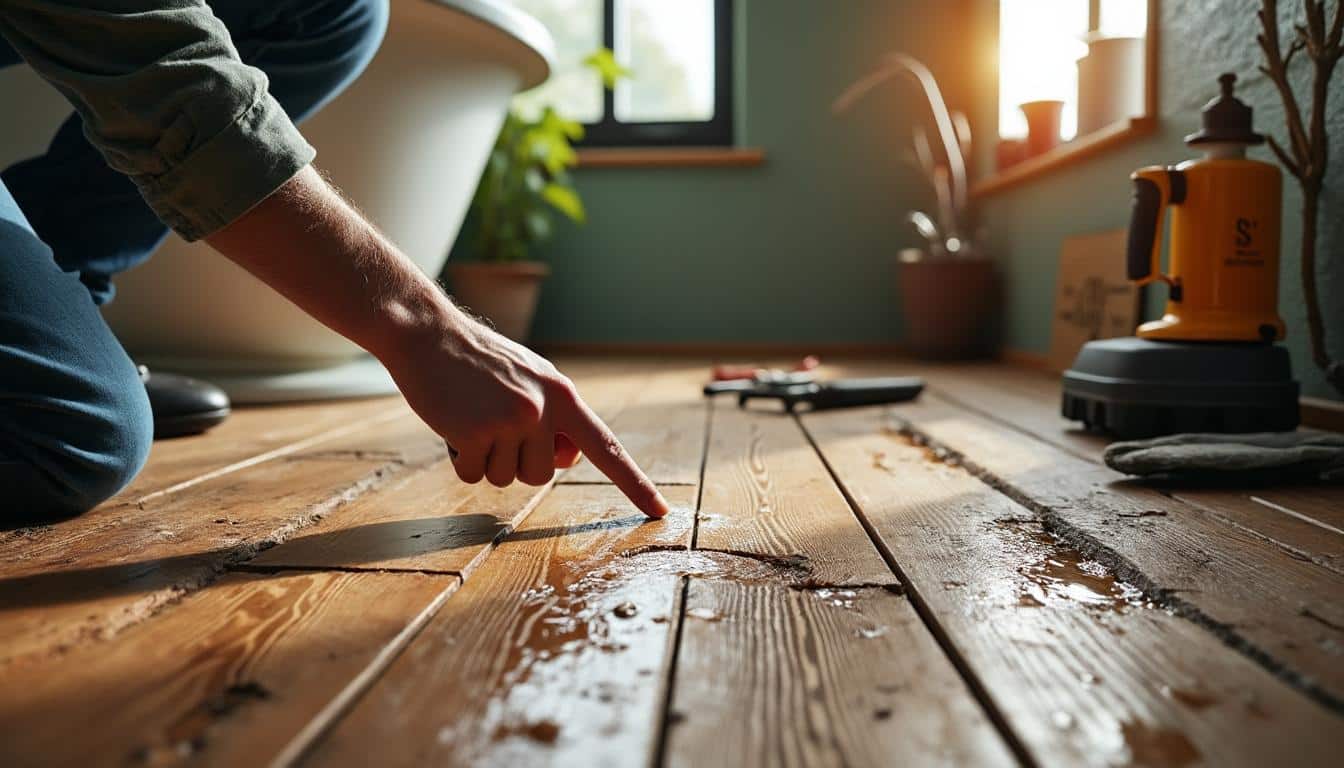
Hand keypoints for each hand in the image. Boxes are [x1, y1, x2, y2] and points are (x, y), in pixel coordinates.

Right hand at [384, 310, 669, 518]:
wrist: (428, 333)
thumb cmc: (478, 361)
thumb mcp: (531, 379)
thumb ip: (554, 416)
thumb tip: (568, 457)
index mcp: (564, 395)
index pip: (607, 447)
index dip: (634, 483)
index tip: (660, 511)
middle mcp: (543, 409)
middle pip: (542, 475)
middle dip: (515, 460)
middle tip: (492, 422)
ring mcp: (509, 421)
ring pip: (506, 478)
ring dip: (485, 459)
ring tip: (471, 416)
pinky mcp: (474, 433)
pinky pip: (471, 474)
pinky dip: (458, 459)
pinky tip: (451, 422)